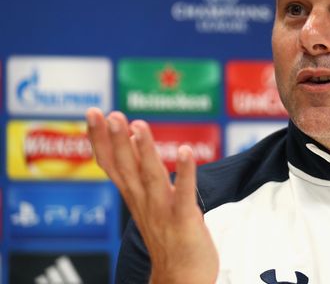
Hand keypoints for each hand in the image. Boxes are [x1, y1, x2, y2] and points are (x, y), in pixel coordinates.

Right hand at [86, 108, 218, 283]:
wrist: (182, 279)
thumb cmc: (169, 238)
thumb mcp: (149, 202)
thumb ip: (141, 173)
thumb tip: (133, 139)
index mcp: (135, 196)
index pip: (112, 164)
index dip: (101, 139)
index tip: (93, 112)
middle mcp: (144, 202)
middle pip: (124, 167)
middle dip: (115, 140)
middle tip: (108, 113)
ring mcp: (163, 211)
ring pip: (149, 176)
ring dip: (144, 150)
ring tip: (137, 125)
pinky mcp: (184, 219)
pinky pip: (184, 193)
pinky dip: (184, 172)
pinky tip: (186, 152)